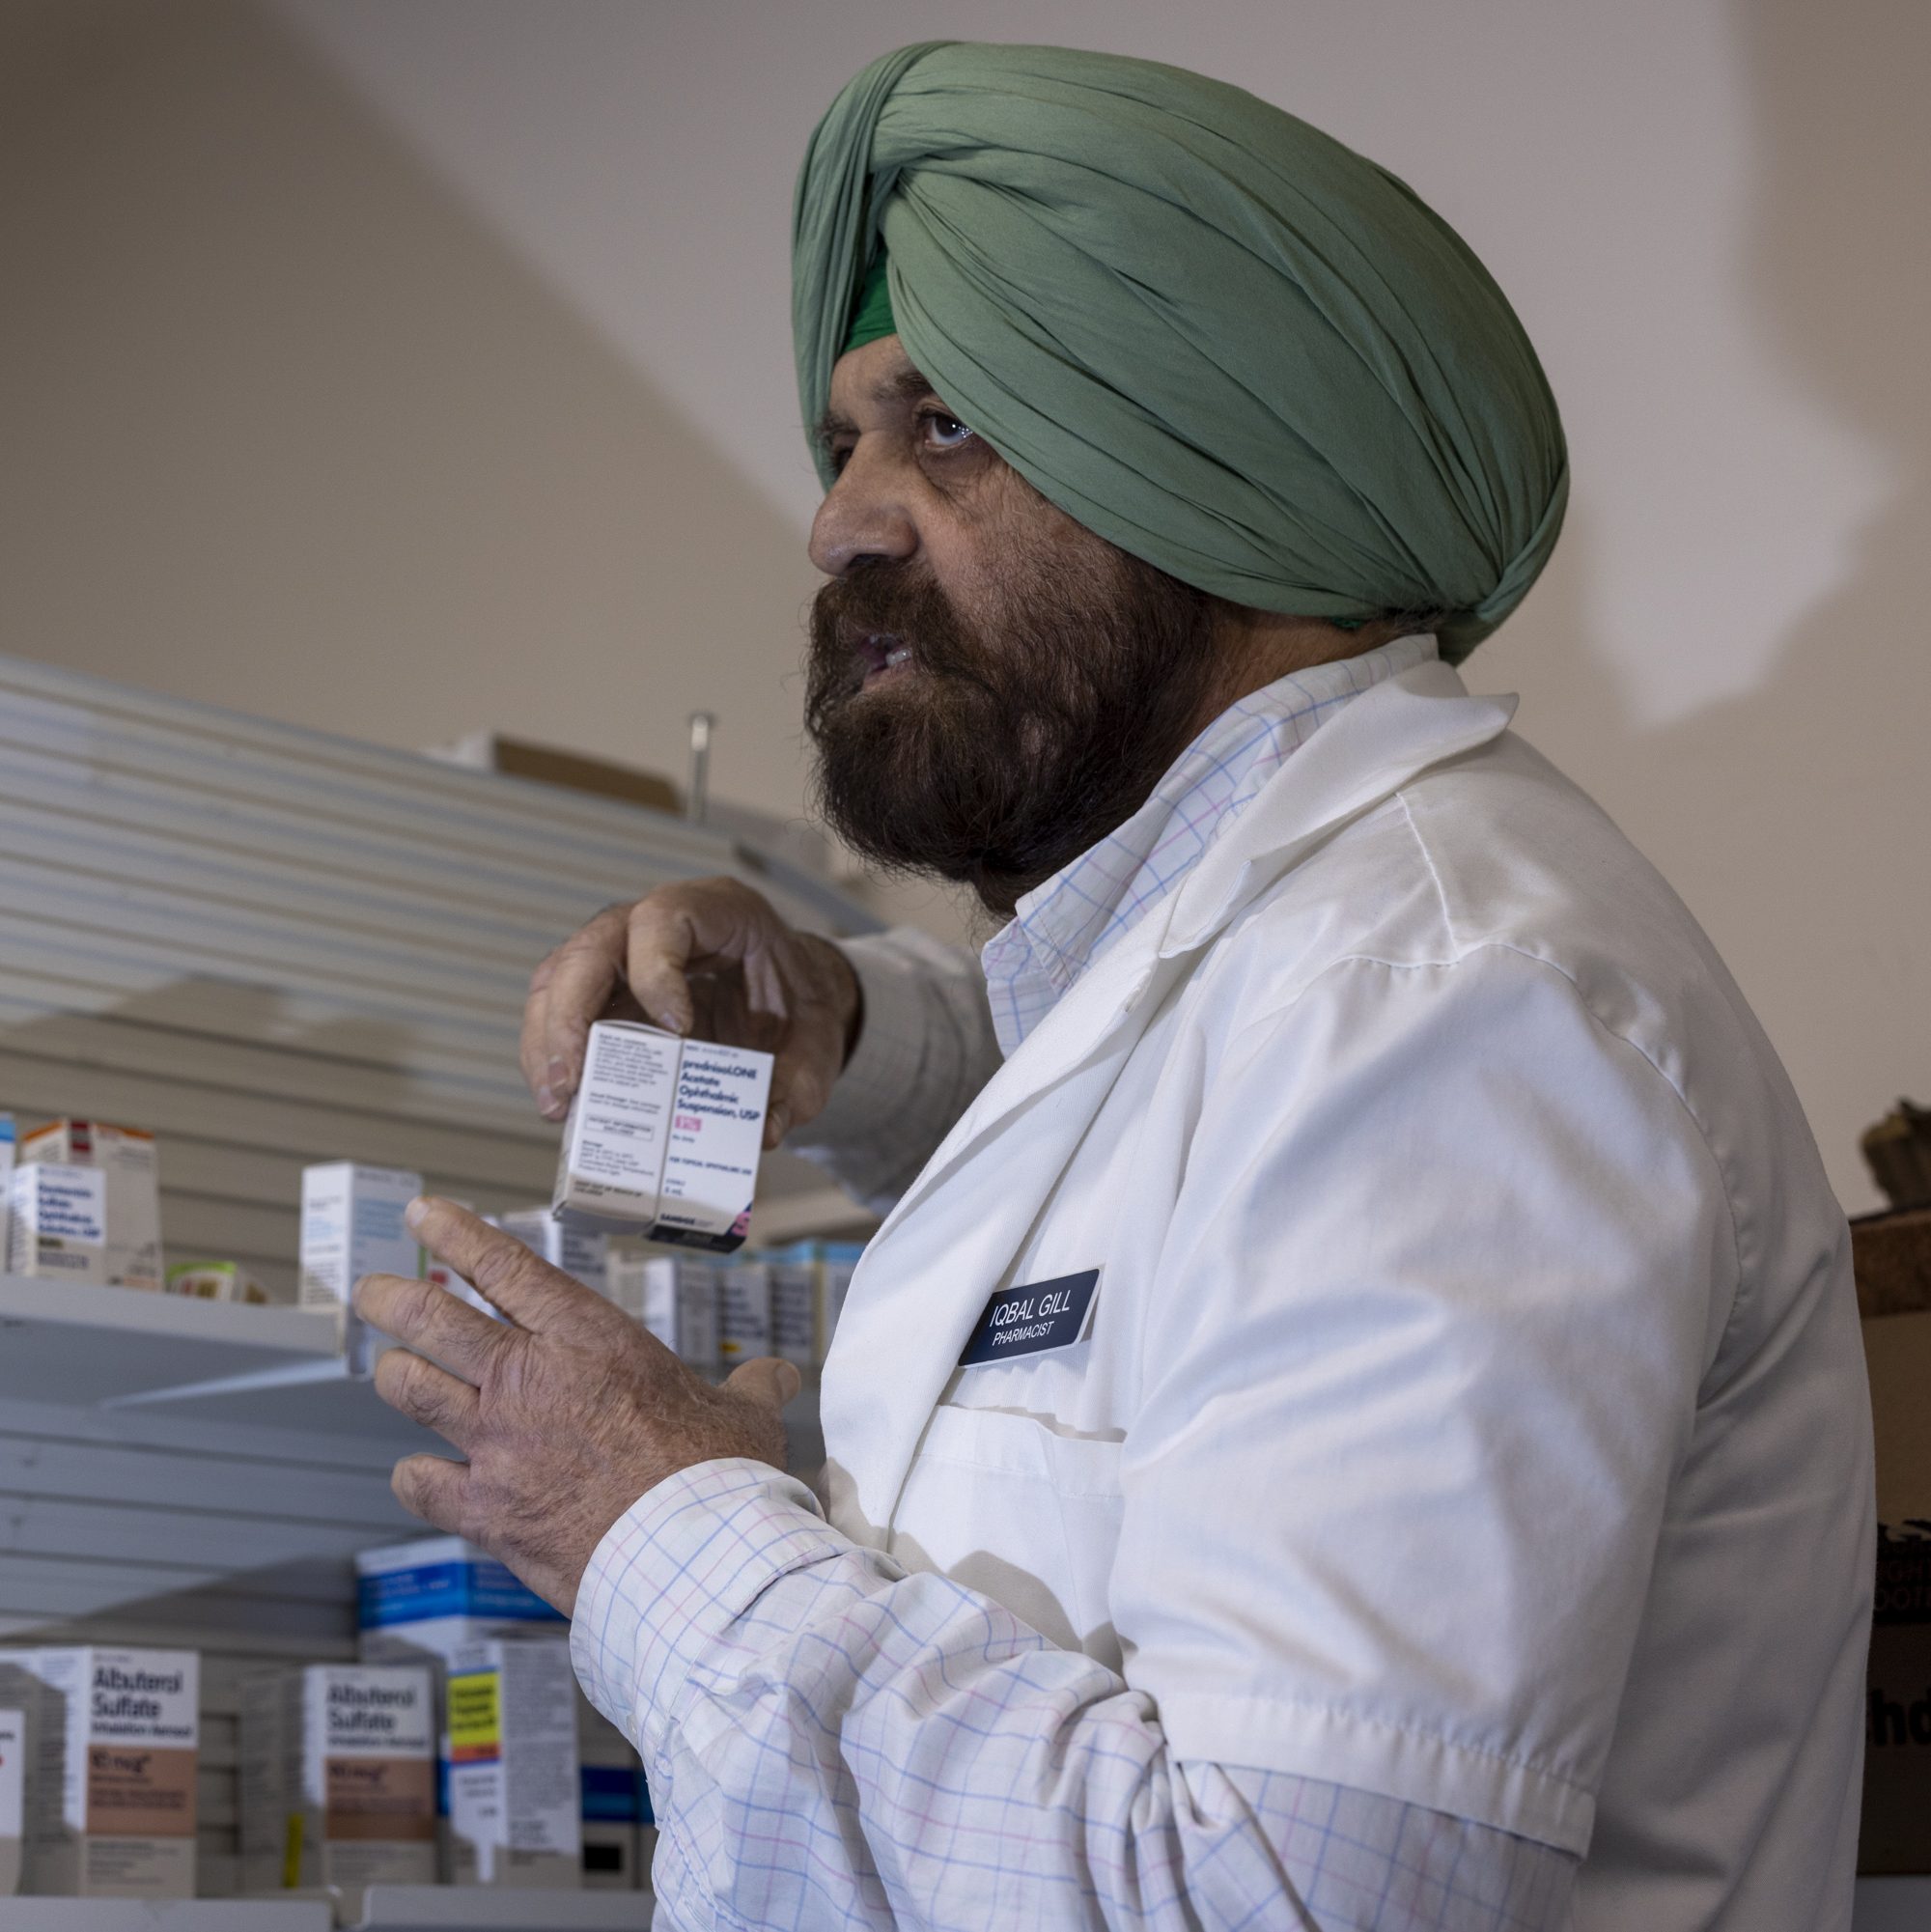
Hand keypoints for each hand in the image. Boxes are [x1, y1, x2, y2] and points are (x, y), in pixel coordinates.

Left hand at [353, 1196, 799, 1614]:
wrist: (689, 1559)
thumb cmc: (717, 1479)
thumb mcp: (746, 1415)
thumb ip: (753, 1388)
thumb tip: (779, 1378)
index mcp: (589, 1339)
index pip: (504, 1266)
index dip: (454, 1232)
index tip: (423, 1216)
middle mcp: (529, 1378)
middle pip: (430, 1316)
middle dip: (392, 1296)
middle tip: (375, 1289)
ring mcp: (497, 1442)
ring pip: (410, 1387)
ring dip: (396, 1374)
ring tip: (392, 1368)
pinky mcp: (484, 1507)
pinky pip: (417, 1480)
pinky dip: (415, 1475)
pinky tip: (419, 1473)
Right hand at [521, 877, 860, 1148]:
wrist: (790, 1005)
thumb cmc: (796, 1008)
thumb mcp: (813, 1047)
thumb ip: (795, 1087)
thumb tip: (762, 1131)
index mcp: (719, 911)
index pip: (664, 919)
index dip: (656, 972)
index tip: (677, 1031)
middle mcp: (656, 924)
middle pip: (590, 950)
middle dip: (571, 1018)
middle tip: (574, 1083)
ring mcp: (621, 956)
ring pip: (558, 981)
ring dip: (547, 1044)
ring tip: (558, 1104)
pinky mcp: (603, 994)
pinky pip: (558, 1013)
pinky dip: (551, 1058)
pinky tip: (563, 1102)